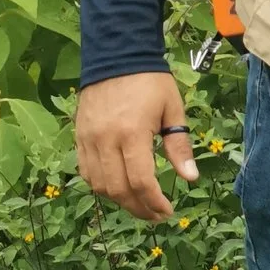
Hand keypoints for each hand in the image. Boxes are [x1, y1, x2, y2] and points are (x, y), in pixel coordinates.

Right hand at [75, 70, 201, 223]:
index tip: (168, 211)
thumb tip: (190, 178)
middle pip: (118, 189)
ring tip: (139, 203)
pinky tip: (118, 187)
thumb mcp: (172, 109)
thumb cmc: (150, 82)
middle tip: (156, 214)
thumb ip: (179, 146)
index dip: (154, 202)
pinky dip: (101, 185)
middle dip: (139, 208)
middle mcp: (106, 140)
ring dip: (120, 200)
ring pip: (99, 185)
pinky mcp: (79, 137)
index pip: (141, 181)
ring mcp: (88, 139)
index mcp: (132, 133)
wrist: (117, 56)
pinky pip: (86, 171)